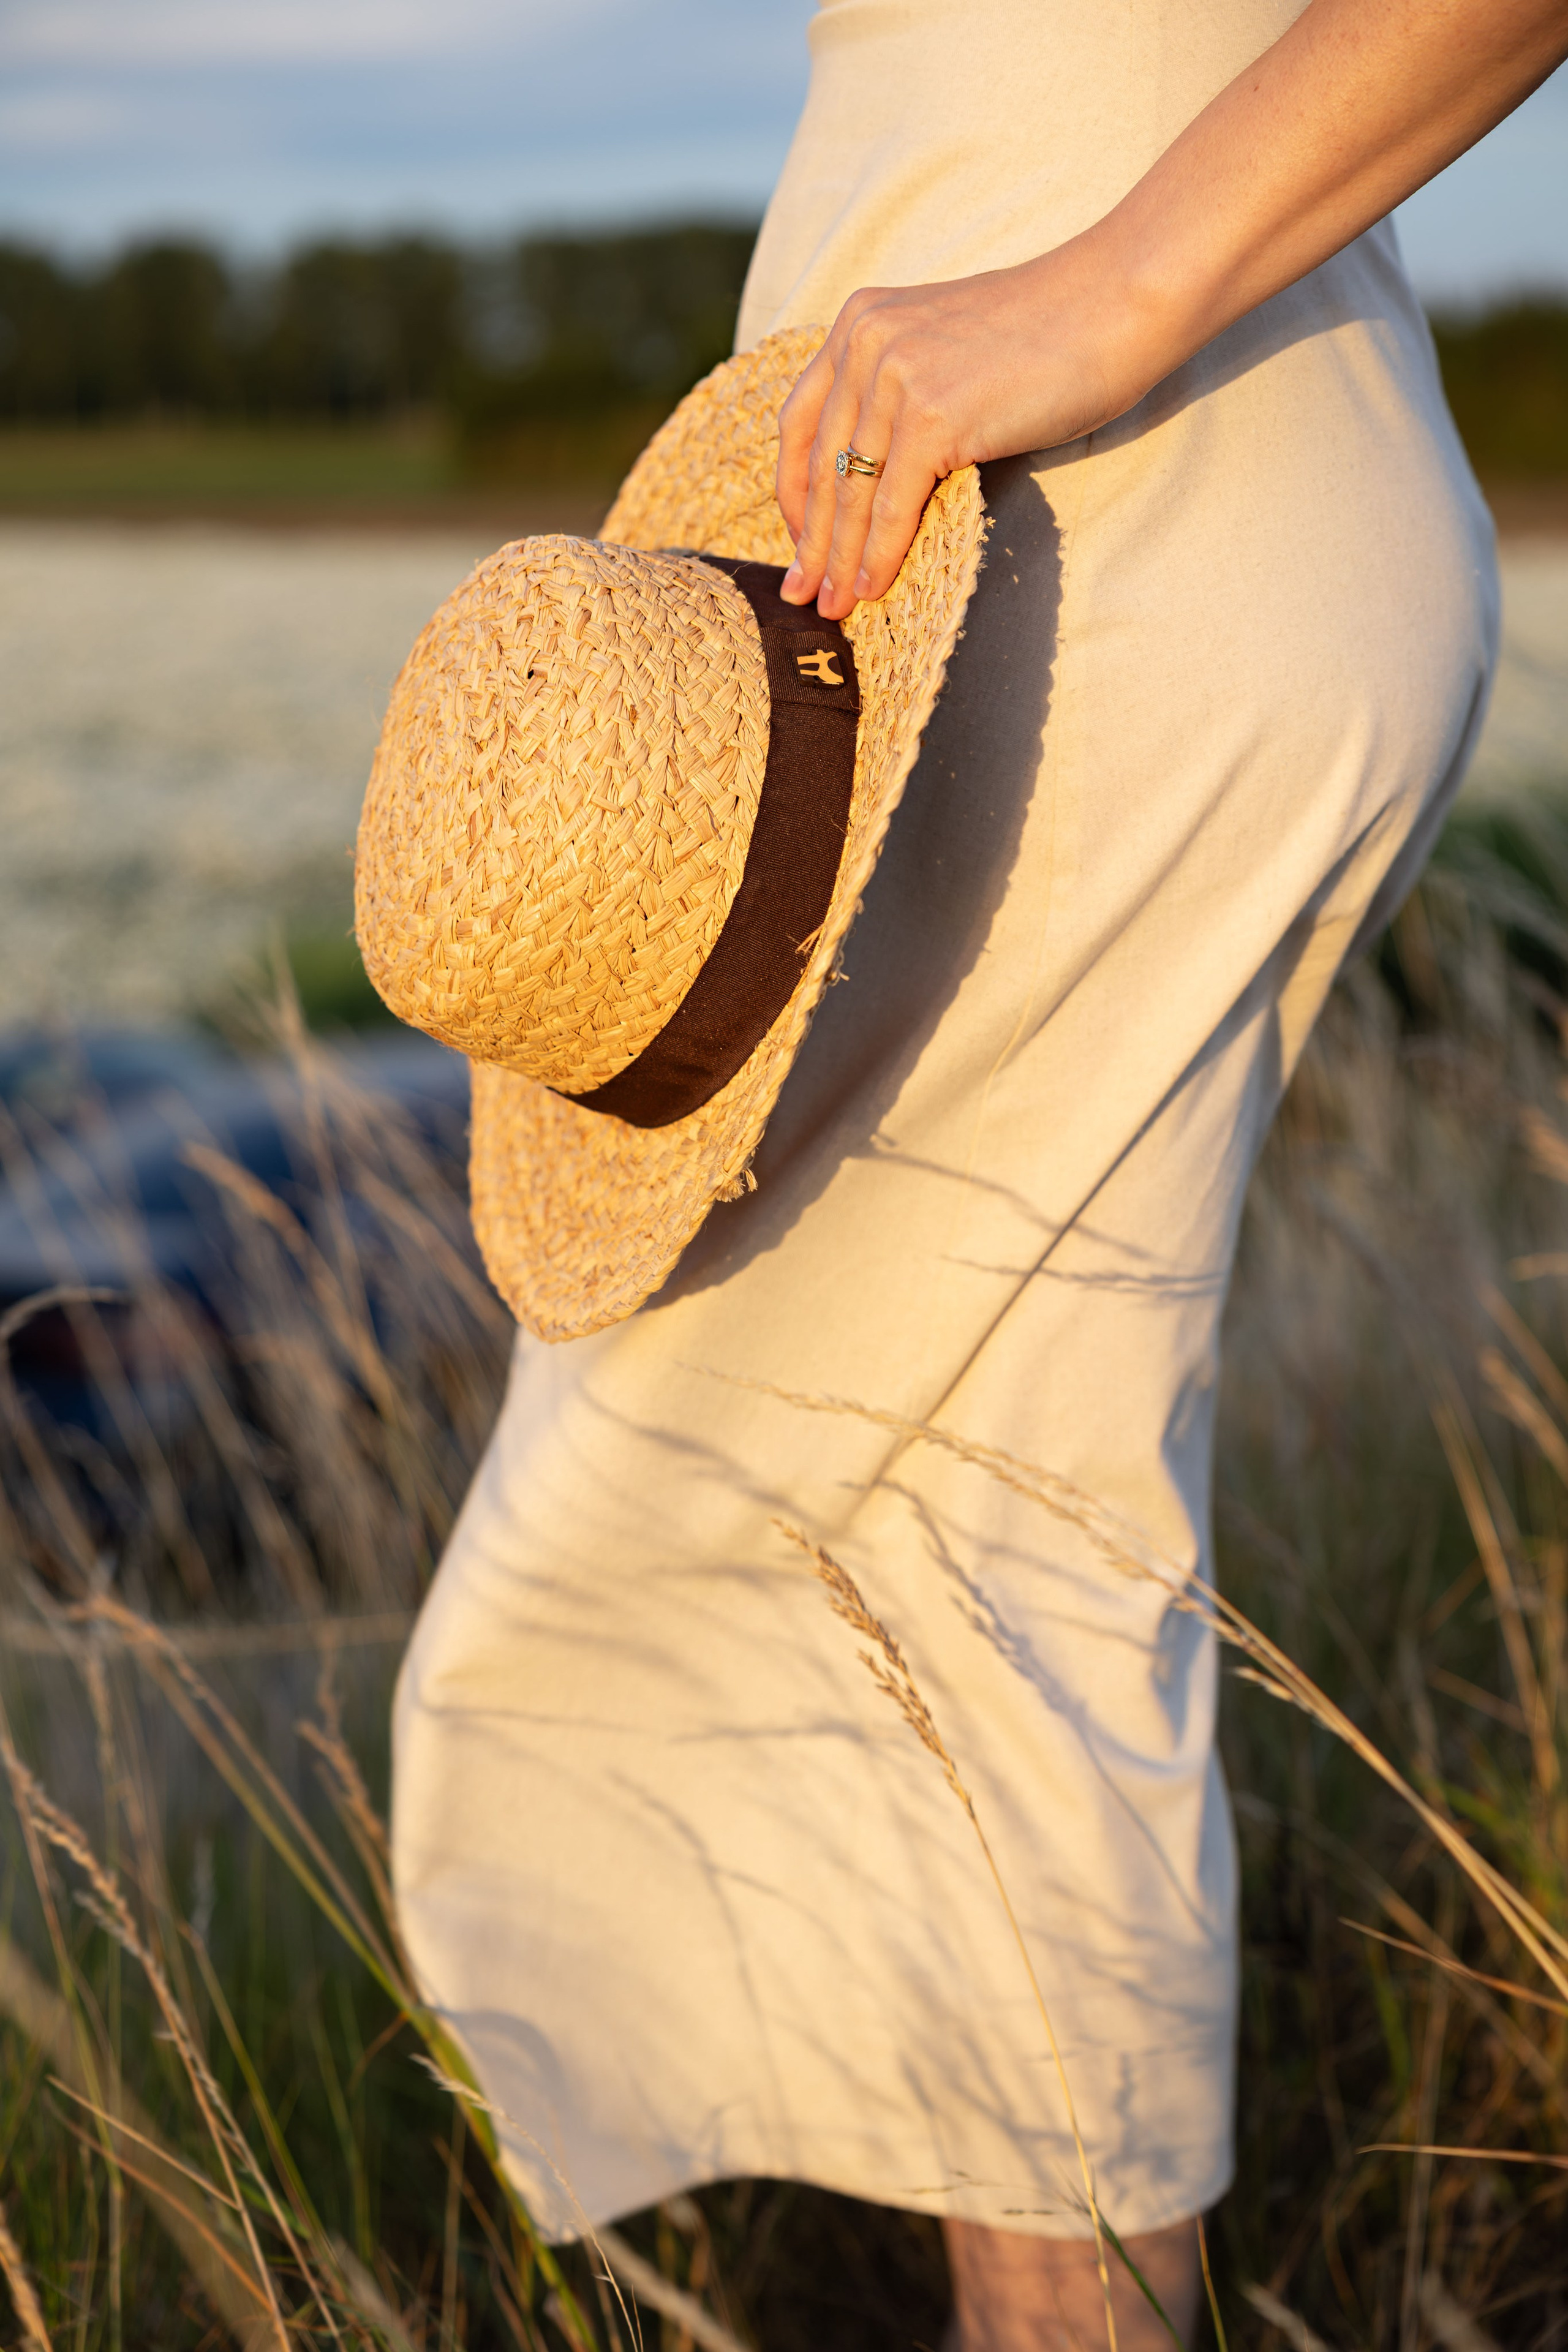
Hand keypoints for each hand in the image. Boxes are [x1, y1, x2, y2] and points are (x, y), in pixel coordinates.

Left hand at [775, 247, 1148, 620]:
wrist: (1115, 304)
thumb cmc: (1048, 337)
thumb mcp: (946, 352)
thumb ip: (902, 392)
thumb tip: (877, 473)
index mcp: (860, 322)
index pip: (802, 422)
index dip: (793, 492)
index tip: (799, 542)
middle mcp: (865, 341)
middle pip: (821, 464)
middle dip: (811, 541)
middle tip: (800, 594)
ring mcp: (896, 376)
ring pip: (852, 492)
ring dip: (840, 561)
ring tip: (834, 608)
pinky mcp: (933, 416)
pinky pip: (892, 505)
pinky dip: (879, 556)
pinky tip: (873, 591)